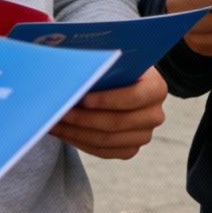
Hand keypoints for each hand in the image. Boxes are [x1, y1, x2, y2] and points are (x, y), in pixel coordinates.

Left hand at [52, 67, 167, 159]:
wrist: (127, 85)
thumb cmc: (118, 69)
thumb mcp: (117, 61)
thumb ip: (103, 65)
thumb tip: (74, 70)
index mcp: (156, 88)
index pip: (134, 97)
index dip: (107, 99)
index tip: (82, 97)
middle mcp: (154, 115)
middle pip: (117, 123)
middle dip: (83, 118)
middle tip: (59, 111)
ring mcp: (143, 135)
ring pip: (106, 140)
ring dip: (76, 132)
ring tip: (55, 122)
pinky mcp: (130, 149)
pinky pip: (103, 151)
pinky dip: (80, 142)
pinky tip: (63, 132)